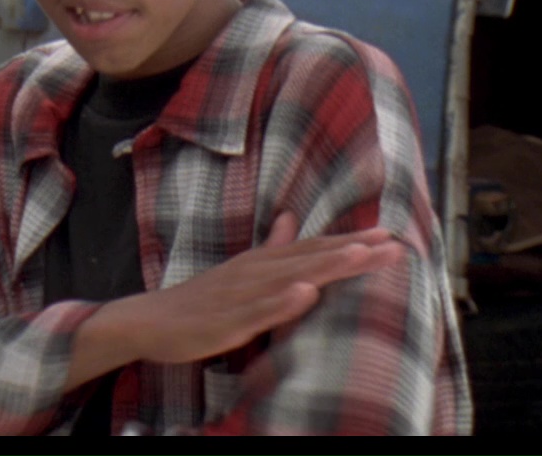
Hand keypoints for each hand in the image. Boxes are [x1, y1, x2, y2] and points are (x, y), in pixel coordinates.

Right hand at [101, 212, 405, 365]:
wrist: (149, 320)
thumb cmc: (200, 300)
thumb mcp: (239, 270)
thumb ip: (270, 247)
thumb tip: (290, 218)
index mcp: (260, 262)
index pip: (311, 248)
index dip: (349, 241)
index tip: (388, 234)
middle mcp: (254, 272)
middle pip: (309, 258)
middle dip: (351, 251)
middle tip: (392, 243)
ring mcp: (241, 296)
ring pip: (289, 278)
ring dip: (324, 266)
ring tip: (359, 256)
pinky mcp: (226, 322)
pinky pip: (257, 312)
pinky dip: (282, 302)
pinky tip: (305, 293)